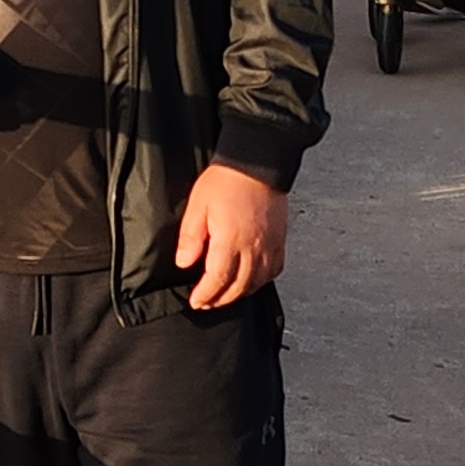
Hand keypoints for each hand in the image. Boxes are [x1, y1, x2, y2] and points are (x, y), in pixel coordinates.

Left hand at [174, 162, 289, 309]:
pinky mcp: (280, 240)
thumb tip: (184, 263)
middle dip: (221, 299)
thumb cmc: (225, 180)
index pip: (218, 280)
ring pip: (258, 282)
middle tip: (207, 303)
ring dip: (240, 294)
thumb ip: (191, 238)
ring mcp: (270, 245)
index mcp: (231, 240)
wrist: (257, 162)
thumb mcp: (198, 206)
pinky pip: (274, 270)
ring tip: (225, 296)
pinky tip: (252, 281)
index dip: (206, 295)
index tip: (195, 301)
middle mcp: (254, 247)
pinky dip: (262, 281)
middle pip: (239, 287)